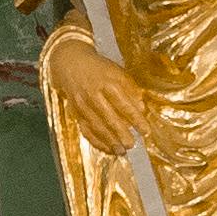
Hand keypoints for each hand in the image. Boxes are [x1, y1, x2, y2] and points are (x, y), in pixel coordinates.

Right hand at [44, 28, 153, 158]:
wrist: (71, 64)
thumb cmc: (100, 69)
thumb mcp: (117, 73)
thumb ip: (130, 89)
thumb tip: (141, 108)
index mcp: (107, 82)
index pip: (124, 104)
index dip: (135, 119)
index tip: (145, 131)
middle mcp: (93, 94)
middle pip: (108, 117)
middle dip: (121, 133)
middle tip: (132, 145)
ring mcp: (82, 105)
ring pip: (96, 126)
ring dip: (109, 140)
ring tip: (121, 151)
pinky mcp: (75, 113)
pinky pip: (86, 130)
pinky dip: (96, 141)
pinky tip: (107, 149)